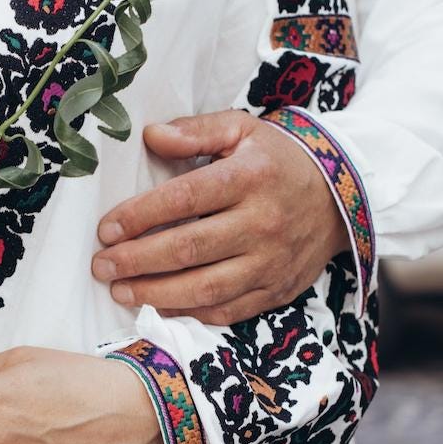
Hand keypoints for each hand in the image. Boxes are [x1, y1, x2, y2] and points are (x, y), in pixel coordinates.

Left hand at [91, 110, 348, 324]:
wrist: (341, 196)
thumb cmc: (279, 160)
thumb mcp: (243, 129)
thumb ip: (196, 130)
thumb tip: (150, 136)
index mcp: (250, 177)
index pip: (185, 198)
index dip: (140, 216)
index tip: (106, 229)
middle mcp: (262, 222)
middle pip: (189, 248)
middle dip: (137, 261)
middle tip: (102, 266)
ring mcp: (270, 262)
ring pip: (205, 288)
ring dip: (156, 294)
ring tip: (120, 292)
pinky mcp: (276, 290)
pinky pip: (227, 311)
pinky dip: (190, 314)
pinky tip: (159, 308)